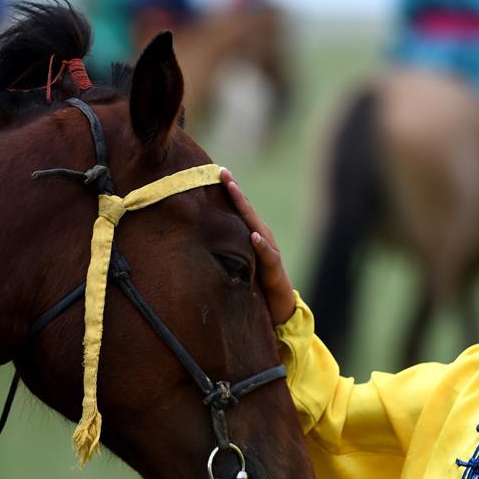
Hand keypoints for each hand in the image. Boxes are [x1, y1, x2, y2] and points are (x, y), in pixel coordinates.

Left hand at [221, 168, 295, 325]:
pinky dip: (261, 245)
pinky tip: (254, 236)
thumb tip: (199, 240)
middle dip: (235, 191)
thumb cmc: (257, 282)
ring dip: (246, 208)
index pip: (239, 210)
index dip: (229, 191)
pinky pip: (268, 255)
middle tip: (223, 172)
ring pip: (257, 226)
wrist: (279, 306)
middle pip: (247, 210)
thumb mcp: (238, 262)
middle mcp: (262, 238)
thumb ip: (226, 250)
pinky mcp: (274, 269)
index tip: (215, 172)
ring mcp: (269, 251)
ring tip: (235, 191)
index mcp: (252, 235)